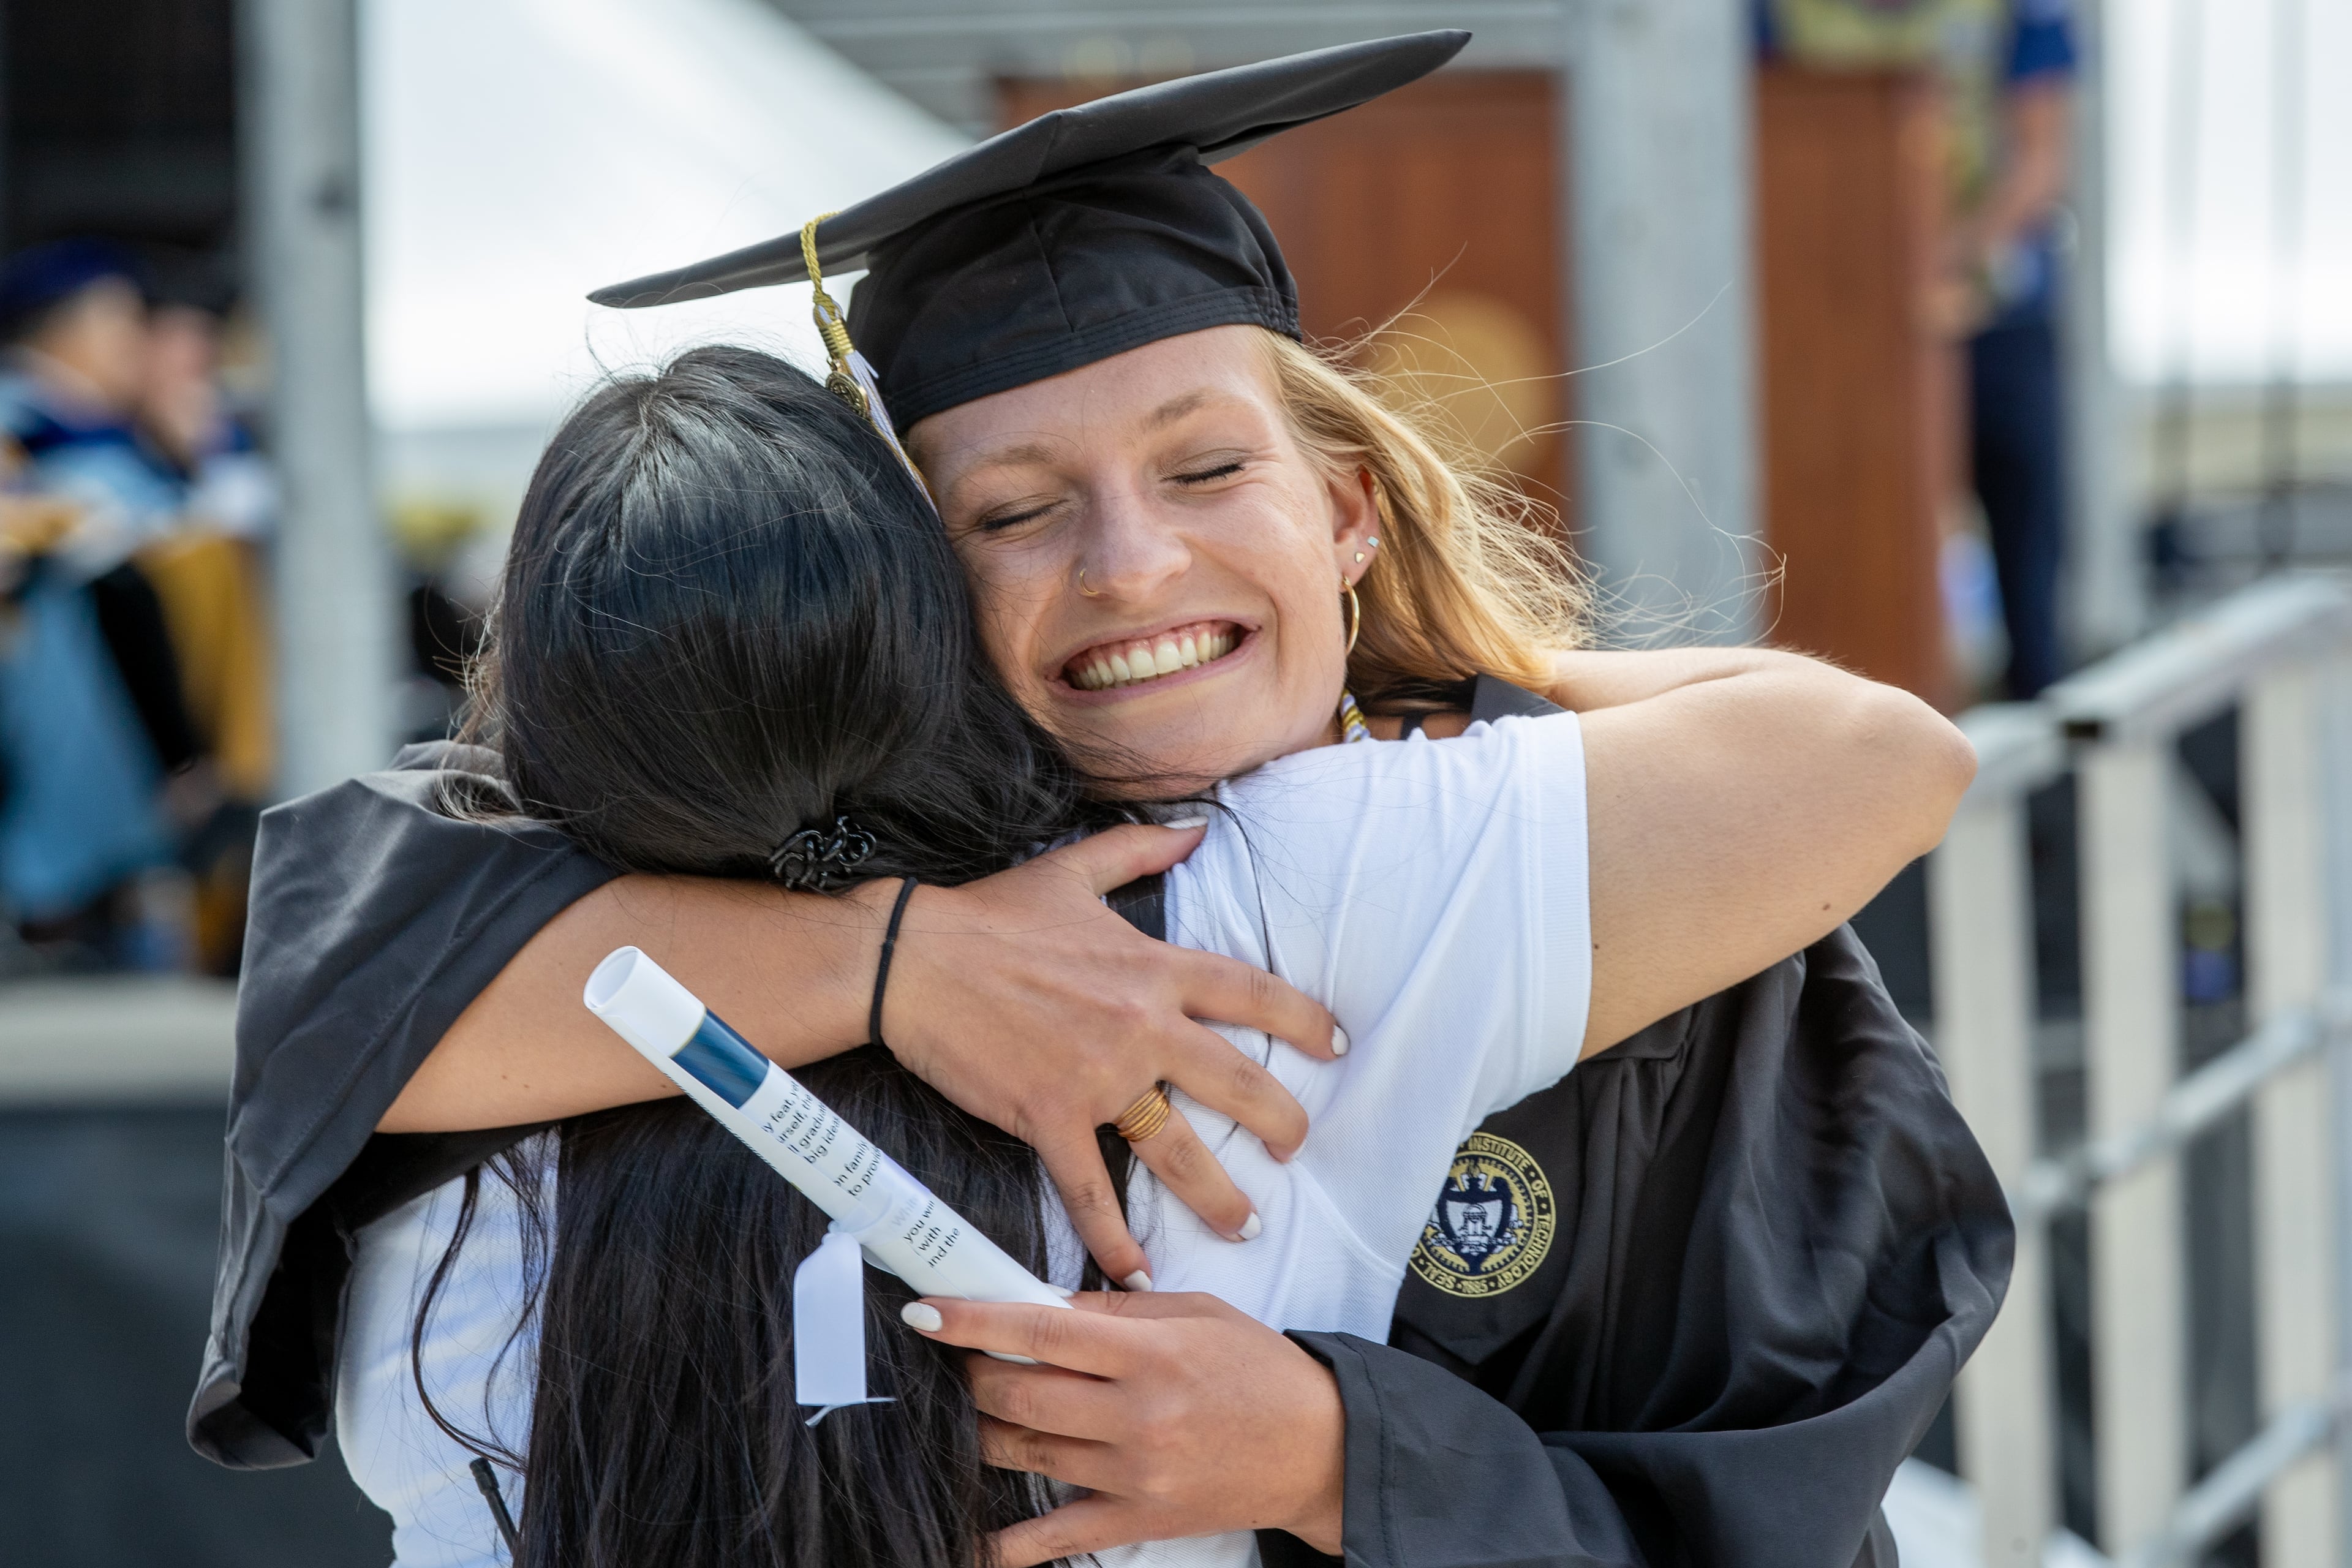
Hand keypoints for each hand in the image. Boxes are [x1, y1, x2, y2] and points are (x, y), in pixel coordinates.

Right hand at [878, 824, 1341, 1286]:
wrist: (913, 960)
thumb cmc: (990, 915)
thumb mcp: (1073, 868)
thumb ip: (1141, 849)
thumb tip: (1196, 830)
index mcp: (1153, 966)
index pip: (1253, 993)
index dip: (1304, 1019)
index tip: (1336, 1045)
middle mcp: (1141, 1025)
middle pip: (1238, 1081)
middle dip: (1281, 1121)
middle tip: (1297, 1148)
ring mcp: (1098, 1076)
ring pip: (1179, 1148)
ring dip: (1218, 1196)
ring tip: (1248, 1226)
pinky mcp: (1049, 1117)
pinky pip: (1091, 1190)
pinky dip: (1114, 1239)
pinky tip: (1134, 1273)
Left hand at [902, 1291, 1345, 1563]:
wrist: (1320, 1449)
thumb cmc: (1261, 1370)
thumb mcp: (1198, 1313)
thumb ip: (1117, 1309)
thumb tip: (1043, 1304)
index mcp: (1150, 1352)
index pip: (1039, 1330)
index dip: (972, 1320)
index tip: (925, 1314)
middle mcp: (1135, 1415)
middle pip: (1018, 1394)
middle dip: (972, 1373)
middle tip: (958, 1358)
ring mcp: (1133, 1474)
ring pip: (1024, 1452)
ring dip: (982, 1429)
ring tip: (970, 1410)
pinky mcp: (1138, 1519)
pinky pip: (1055, 1536)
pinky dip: (1005, 1544)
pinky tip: (967, 1537)